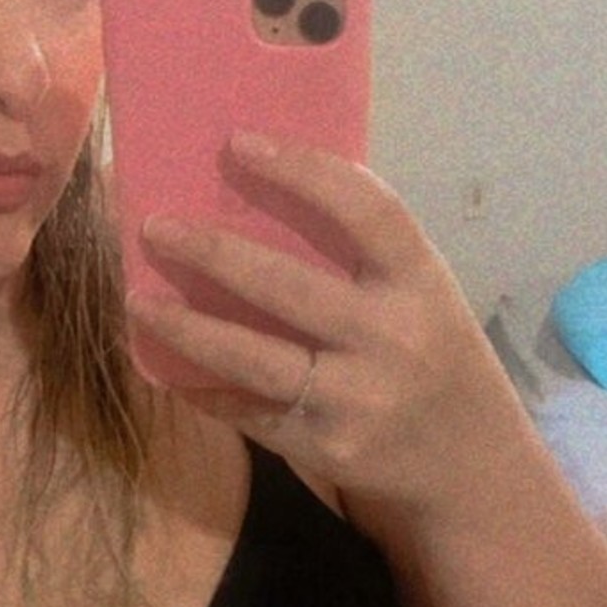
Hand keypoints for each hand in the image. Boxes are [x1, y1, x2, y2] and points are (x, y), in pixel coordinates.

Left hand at [126, 129, 515, 512]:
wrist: (469, 464)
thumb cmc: (431, 357)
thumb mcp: (422, 295)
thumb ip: (362, 256)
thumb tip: (258, 194)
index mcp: (420, 282)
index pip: (365, 210)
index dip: (302, 171)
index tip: (239, 142)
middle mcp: (391, 338)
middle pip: (287, 285)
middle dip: (211, 253)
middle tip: (154, 226)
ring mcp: (357, 398)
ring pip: (252, 357)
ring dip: (185, 327)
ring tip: (137, 299)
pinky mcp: (325, 447)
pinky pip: (248, 411)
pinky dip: (203, 386)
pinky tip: (166, 365)